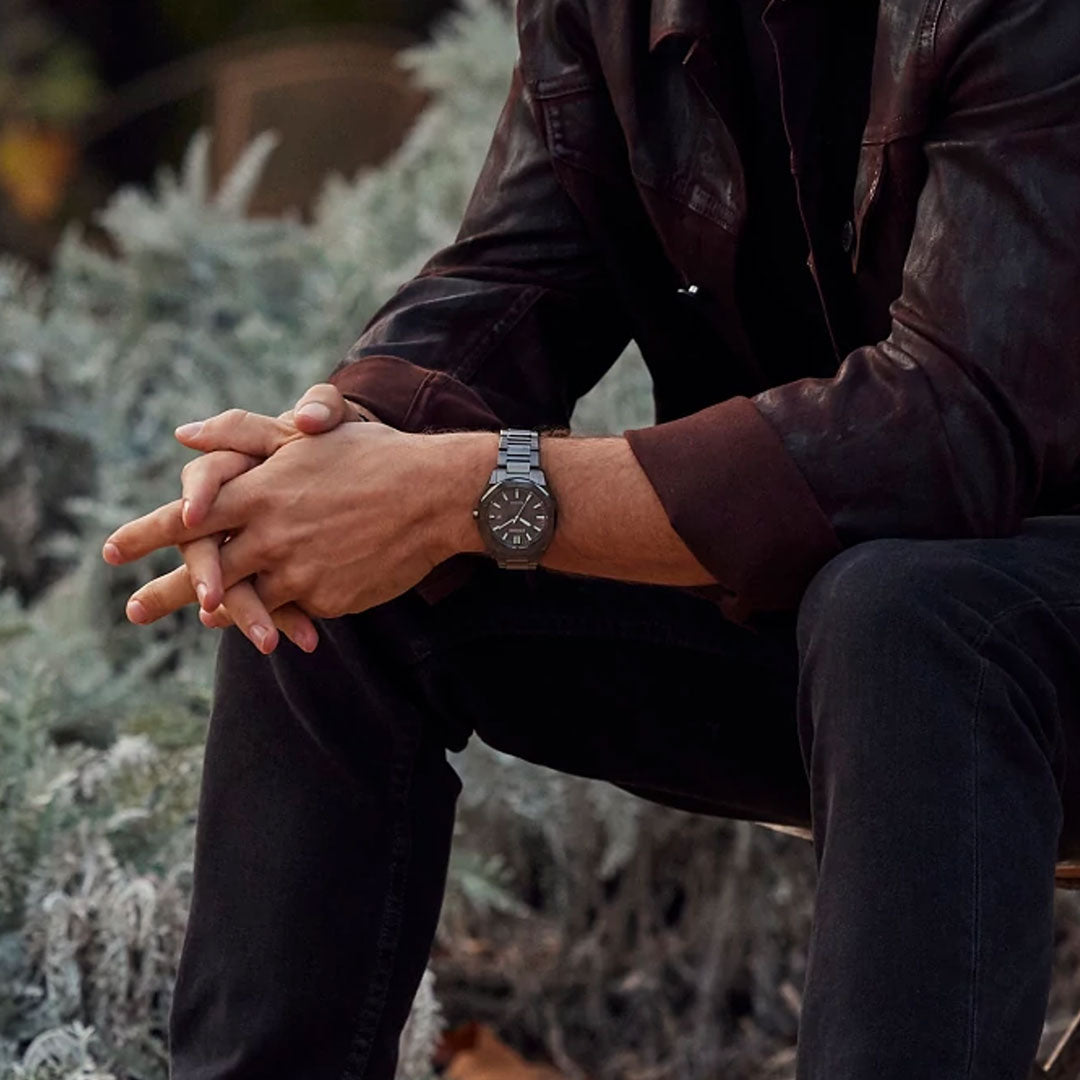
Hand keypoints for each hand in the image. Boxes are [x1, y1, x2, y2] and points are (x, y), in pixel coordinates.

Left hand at [104, 422, 492, 649]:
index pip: (186, 517)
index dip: (145, 534)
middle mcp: (271, 534)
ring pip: (243, 601)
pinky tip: (267, 623)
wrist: (436, 496)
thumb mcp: (308, 435)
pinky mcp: (327, 598)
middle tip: (132, 611)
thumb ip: (242, 434)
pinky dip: (275, 617)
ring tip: (197, 622)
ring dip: (215, 613)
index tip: (111, 550)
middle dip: (162, 592)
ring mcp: (299, 571)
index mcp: (260, 491)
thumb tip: (185, 436)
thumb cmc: (373, 455)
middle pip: (202, 570)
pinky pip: (289, 612)